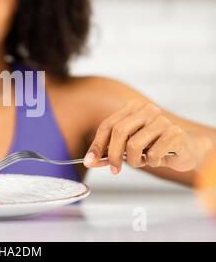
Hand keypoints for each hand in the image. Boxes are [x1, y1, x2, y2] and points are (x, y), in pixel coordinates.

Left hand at [83, 99, 207, 173]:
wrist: (187, 149)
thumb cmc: (155, 146)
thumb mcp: (128, 147)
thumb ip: (109, 152)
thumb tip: (90, 161)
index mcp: (133, 108)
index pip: (107, 125)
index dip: (97, 144)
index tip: (90, 161)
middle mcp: (147, 110)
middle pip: (119, 131)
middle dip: (112, 154)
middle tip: (114, 169)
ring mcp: (162, 120)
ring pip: (134, 144)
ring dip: (134, 161)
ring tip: (142, 161)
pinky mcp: (175, 133)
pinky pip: (153, 154)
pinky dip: (152, 162)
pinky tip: (158, 159)